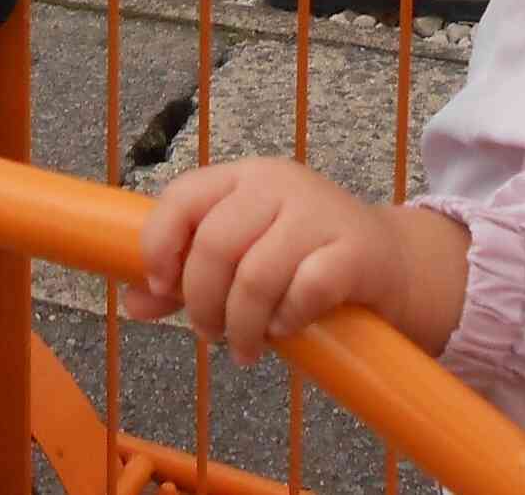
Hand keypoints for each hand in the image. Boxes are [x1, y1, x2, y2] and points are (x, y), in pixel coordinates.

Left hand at [122, 159, 403, 361]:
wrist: (391, 262)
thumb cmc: (302, 259)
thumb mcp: (240, 258)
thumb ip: (184, 278)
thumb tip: (133, 302)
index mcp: (242, 178)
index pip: (183, 196)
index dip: (160, 243)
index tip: (160, 285)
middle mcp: (278, 184)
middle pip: (216, 244)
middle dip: (202, 302)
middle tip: (211, 334)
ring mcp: (320, 212)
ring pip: (256, 274)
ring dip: (242, 325)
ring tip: (244, 348)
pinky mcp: (355, 249)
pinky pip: (306, 289)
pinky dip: (287, 319)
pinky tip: (285, 329)